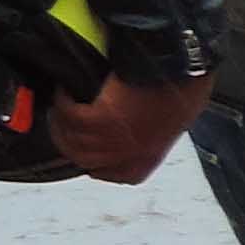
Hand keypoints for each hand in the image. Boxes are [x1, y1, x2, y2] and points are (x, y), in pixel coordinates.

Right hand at [45, 69, 210, 186]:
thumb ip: (154, 132)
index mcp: (150, 157)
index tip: (89, 154)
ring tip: (58, 110)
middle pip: (83, 159)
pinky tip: (64, 92)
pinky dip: (63, 103)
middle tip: (62, 126)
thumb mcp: (175, 120)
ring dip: (60, 123)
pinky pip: (69, 115)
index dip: (98, 165)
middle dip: (69, 144)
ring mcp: (112, 138)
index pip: (116, 174)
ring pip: (70, 140)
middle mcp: (128, 153)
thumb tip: (143, 126)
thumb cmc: (186, 87)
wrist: (181, 69)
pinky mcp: (100, 118)